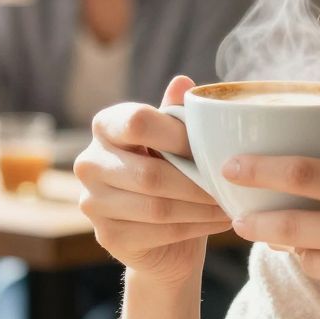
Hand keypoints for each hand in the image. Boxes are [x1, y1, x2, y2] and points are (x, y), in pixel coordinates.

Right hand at [73, 75, 232, 285]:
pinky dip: (196, 227)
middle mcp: (89, 163)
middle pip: (150, 174)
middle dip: (197, 182)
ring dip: (201, 208)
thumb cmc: (171, 173)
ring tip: (230, 203)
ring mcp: (92, 202)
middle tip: (231, 184)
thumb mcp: (176, 142)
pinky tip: (218, 221)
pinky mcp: (106, 236)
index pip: (138, 121)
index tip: (214, 147)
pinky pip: (159, 232)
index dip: (180, 135)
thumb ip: (176, 116)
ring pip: (158, 207)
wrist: (160, 233)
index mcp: (105, 126)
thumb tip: (182, 82)